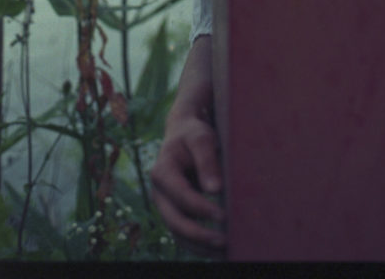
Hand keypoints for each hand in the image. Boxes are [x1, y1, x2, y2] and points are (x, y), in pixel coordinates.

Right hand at [150, 112, 225, 253]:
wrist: (183, 133)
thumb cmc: (194, 134)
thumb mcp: (201, 138)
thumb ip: (207, 161)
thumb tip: (215, 189)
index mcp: (162, 171)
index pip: (182, 196)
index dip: (202, 208)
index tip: (224, 215)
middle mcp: (159, 192)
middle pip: (175, 221)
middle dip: (199, 234)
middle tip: (225, 241)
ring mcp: (164, 205)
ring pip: (177, 233)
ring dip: (199, 245)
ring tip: (225, 250)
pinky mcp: (173, 212)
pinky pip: (182, 235)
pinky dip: (198, 245)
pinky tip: (217, 251)